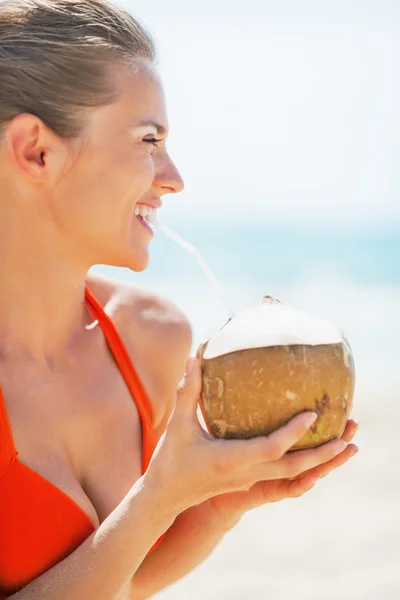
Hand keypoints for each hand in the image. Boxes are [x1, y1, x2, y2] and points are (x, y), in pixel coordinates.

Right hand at [145, 358, 352, 518]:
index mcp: (231, 460)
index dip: (293, 433)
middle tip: (348, 440)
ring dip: (319, 461)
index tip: (312, 415)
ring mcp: (249, 480)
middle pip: (293, 469)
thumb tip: (194, 357)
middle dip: (322, 456)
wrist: (167, 494)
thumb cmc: (171, 458)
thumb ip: (189, 391)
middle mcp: (246, 474)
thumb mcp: (179, 424)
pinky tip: (312, 448)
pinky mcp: (249, 481)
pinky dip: (303, 463)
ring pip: (292, 474)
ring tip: (343, 445)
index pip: (271, 449)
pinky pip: (283, 473)